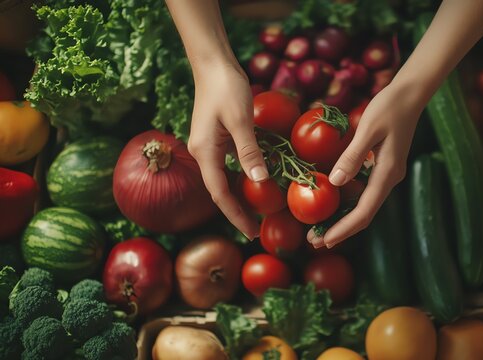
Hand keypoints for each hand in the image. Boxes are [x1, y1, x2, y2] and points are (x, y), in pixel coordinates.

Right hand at [187, 63, 267, 238]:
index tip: (250, 233)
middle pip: (220, 191)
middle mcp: (202, 153)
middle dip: (237, 211)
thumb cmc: (226, 88)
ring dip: (240, 196)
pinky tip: (256, 182)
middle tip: (257, 230)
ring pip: (224, 179)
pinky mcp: (216, 139)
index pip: (219, 194)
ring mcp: (208, 146)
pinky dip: (242, 178)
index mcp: (204, 152)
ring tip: (258, 213)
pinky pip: (228, 165)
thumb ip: (249, 151)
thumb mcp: (241, 120)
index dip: (235, 215)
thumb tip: (260, 181)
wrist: (213, 64)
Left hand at [307, 80, 425, 247]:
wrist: (410, 94)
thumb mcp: (368, 128)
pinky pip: (363, 191)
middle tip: (314, 241)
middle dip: (340, 229)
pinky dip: (346, 202)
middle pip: (364, 213)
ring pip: (363, 204)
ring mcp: (386, 174)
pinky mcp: (382, 167)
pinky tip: (330, 203)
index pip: (365, 210)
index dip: (344, 228)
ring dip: (342, 218)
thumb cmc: (389, 107)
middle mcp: (389, 178)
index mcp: (387, 173)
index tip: (325, 240)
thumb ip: (352, 156)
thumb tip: (334, 183)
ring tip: (318, 228)